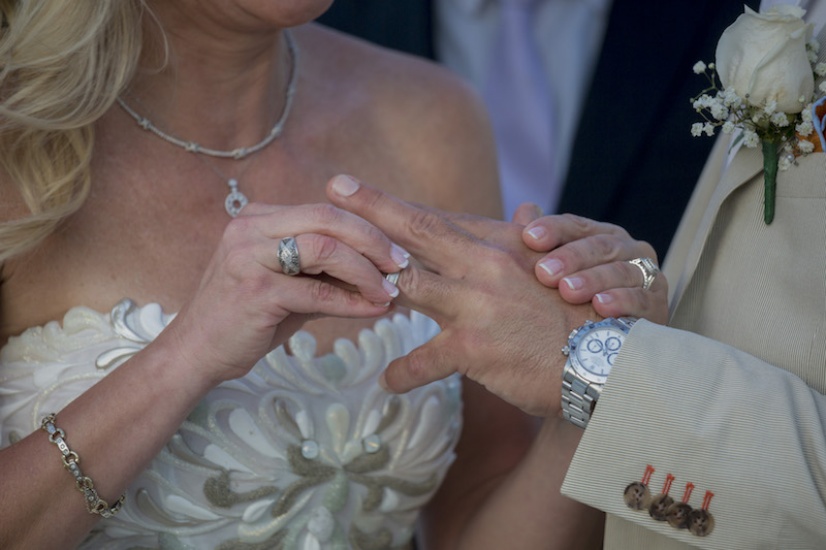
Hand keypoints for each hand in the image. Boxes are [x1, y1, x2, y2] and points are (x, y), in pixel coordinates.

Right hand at [160, 202, 407, 385]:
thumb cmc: (246, 318)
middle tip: (401, 265)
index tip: (395, 250)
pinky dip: (351, 302)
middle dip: (373, 241)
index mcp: (259, 218)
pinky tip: (371, 311)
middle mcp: (250, 228)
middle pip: (328, 219)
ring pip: (326, 249)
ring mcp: (249, 256)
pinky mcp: (255, 291)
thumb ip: (325, 270)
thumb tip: (381, 271)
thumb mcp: (288, 283)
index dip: (366, 228)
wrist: (196, 353)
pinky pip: (317, 292)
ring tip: (388, 291)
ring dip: (366, 272)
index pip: (325, 211)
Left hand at [327, 175, 596, 416]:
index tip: (355, 186)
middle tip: (333, 189)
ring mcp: (476, 304)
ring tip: (335, 286)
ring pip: (408, 283)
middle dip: (371, 209)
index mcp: (499, 244)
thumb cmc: (574, 314)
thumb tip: (524, 209)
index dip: (393, 203)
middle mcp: (484, 265)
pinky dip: (402, 372)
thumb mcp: (553, 266)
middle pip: (417, 230)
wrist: (604, 359)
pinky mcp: (474, 348)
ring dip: (370, 285)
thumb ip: (525, 239)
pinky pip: (422, 360)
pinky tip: (388, 381)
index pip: (437, 218)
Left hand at [519, 212, 668, 323]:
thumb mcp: (556, 273)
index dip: (553, 229)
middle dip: (570, 257)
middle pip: (599, 246)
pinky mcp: (656, 304)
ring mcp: (645, 275)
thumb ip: (541, 244)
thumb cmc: (575, 303)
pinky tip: (601, 306)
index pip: (576, 226)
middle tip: (544, 272)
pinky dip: (621, 300)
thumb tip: (525, 209)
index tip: (529, 238)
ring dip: (593, 279)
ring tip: (567, 291)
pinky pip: (641, 299)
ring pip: (620, 270)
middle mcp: (627, 249)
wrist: (608, 344)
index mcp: (600, 236)